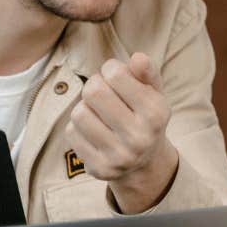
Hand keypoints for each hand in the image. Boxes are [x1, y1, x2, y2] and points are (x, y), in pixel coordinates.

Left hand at [67, 52, 178, 212]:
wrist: (145, 164)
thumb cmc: (144, 117)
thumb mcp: (154, 92)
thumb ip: (147, 72)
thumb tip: (137, 58)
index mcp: (155, 113)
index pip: (115, 74)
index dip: (110, 68)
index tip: (115, 76)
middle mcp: (139, 137)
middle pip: (93, 91)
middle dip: (94, 86)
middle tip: (102, 92)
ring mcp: (119, 156)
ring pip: (79, 113)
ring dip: (85, 108)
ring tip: (98, 113)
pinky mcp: (99, 168)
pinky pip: (72, 133)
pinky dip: (78, 127)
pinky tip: (93, 131)